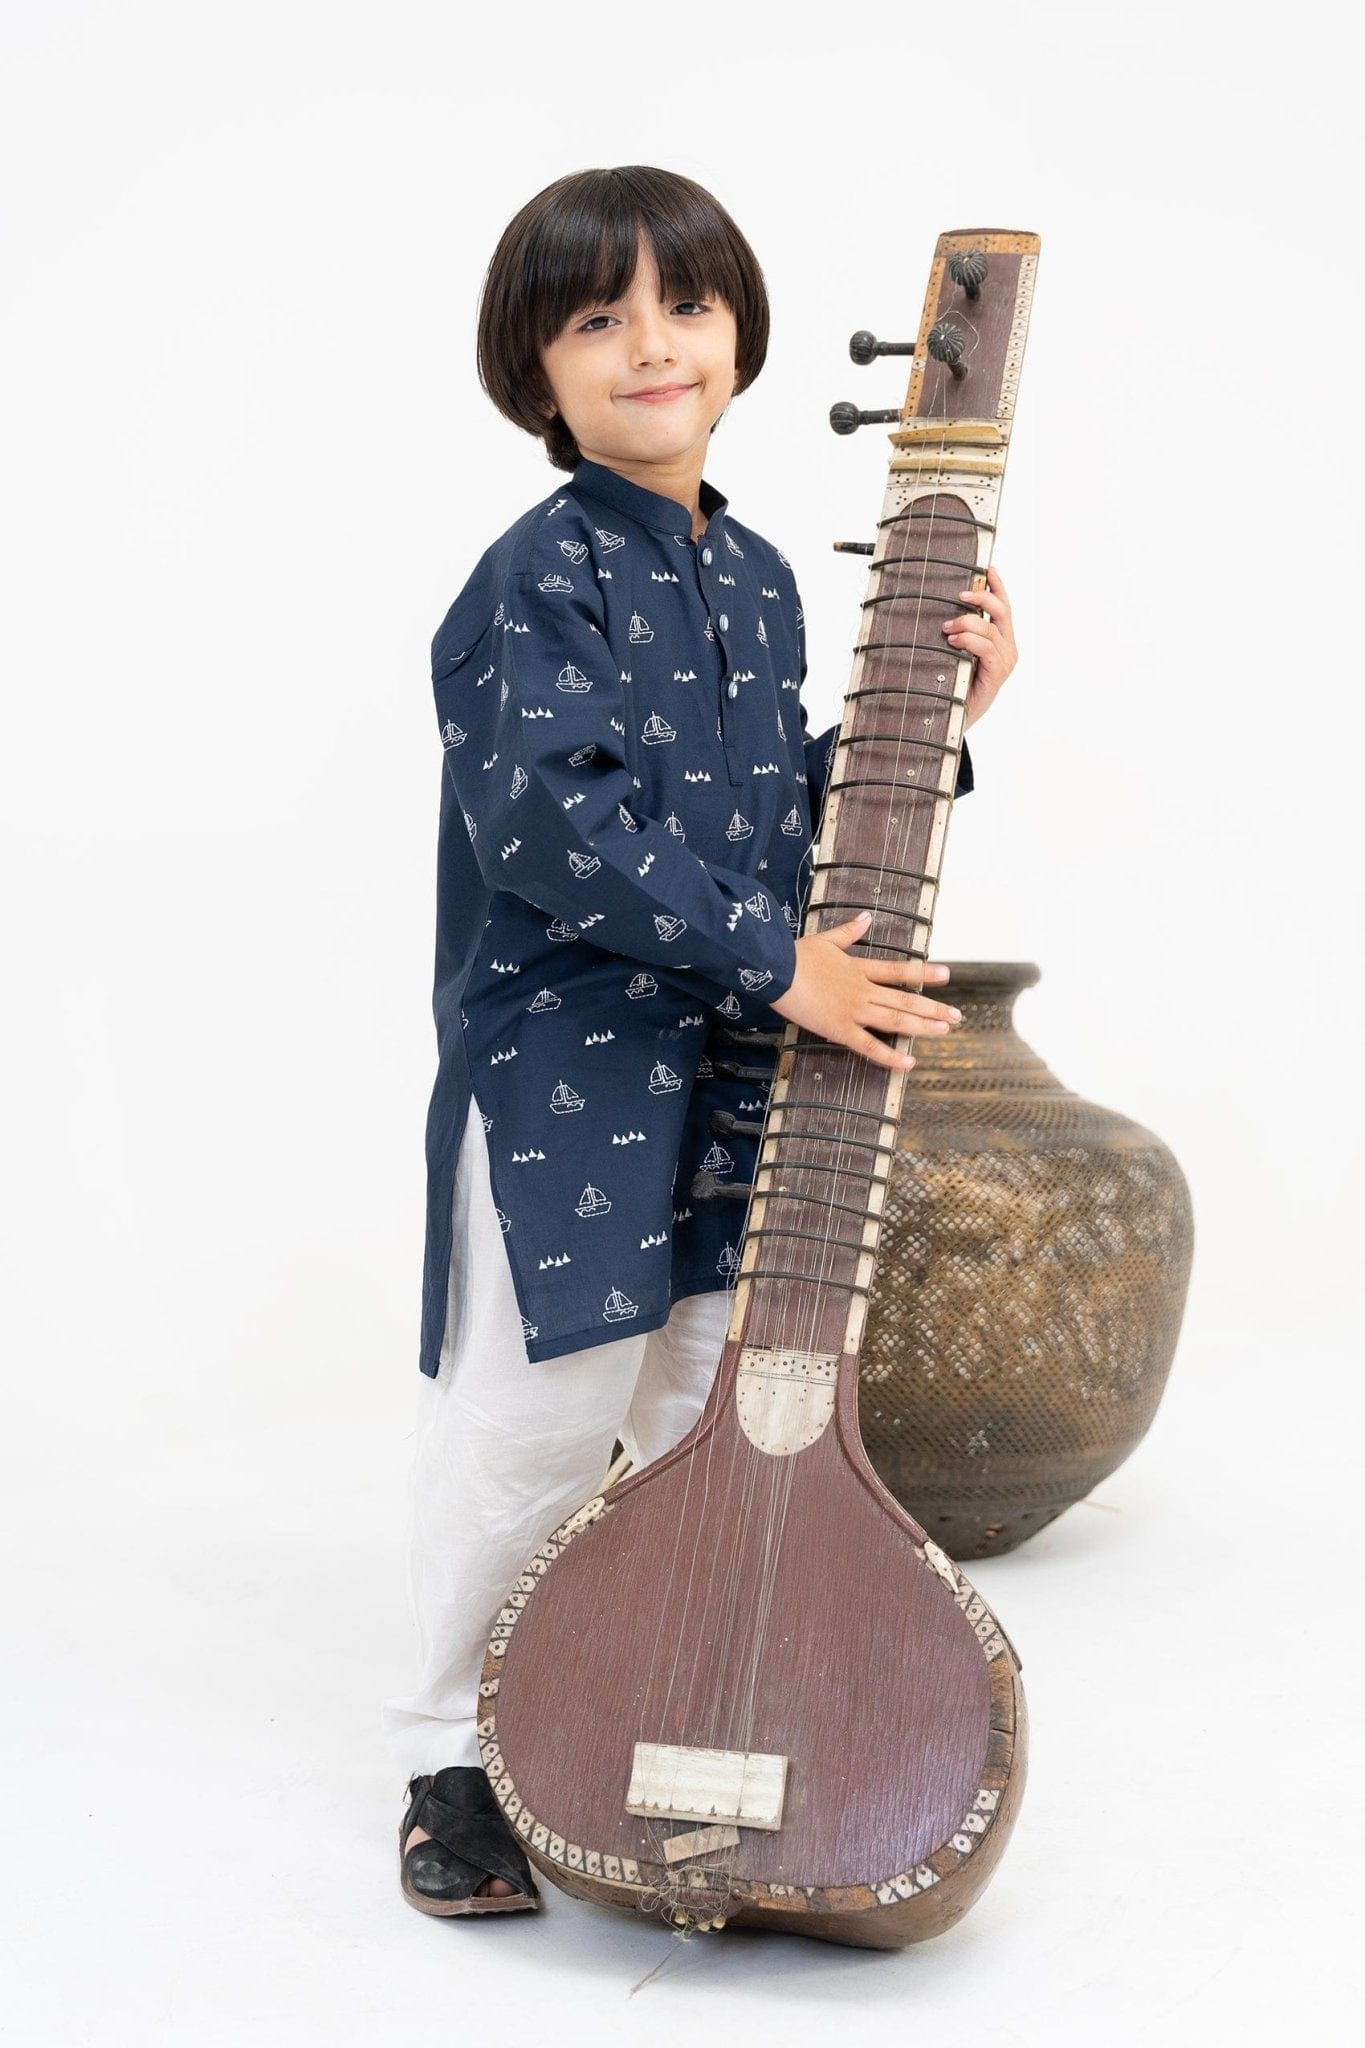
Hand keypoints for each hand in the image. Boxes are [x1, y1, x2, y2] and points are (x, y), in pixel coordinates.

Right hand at [770, 911, 959, 1071]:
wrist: (776, 968)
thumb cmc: (795, 955)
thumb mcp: (825, 940)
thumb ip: (849, 932)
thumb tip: (865, 917)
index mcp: (859, 969)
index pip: (899, 970)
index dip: (925, 972)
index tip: (948, 974)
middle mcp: (863, 990)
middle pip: (905, 999)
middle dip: (933, 1008)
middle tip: (956, 1016)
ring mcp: (854, 1010)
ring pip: (895, 1020)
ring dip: (922, 1026)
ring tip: (945, 1031)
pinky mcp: (840, 1029)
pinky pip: (869, 1046)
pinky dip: (890, 1056)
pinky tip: (908, 1063)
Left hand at [943, 562, 1016, 728]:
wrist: (954, 719)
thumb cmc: (954, 686)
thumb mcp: (955, 654)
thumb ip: (958, 635)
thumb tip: (941, 612)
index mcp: (1000, 641)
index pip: (1003, 608)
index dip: (998, 587)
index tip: (988, 568)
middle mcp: (1007, 649)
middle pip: (1002, 611)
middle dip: (982, 597)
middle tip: (960, 595)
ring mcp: (1005, 661)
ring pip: (991, 629)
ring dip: (966, 623)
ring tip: (946, 629)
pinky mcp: (997, 674)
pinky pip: (987, 648)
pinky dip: (969, 640)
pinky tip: (953, 641)